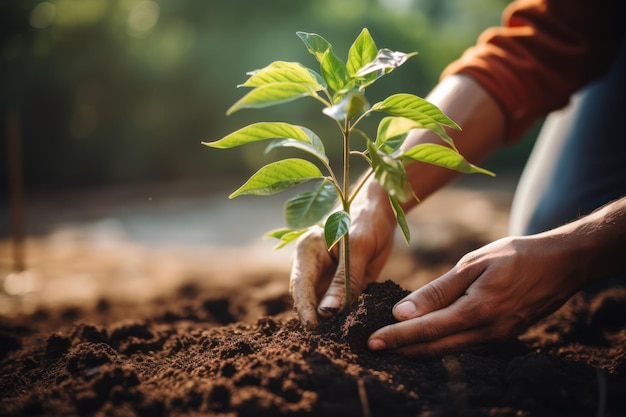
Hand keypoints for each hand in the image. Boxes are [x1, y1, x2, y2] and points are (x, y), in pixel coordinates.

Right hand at [289, 180, 396, 328]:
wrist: (382, 210)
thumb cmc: (367, 219)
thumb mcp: (359, 247)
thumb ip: (344, 278)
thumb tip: (328, 312)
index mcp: (307, 251)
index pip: (300, 286)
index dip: (305, 309)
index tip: (313, 328)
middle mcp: (312, 267)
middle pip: (308, 300)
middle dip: (317, 321)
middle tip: (328, 343)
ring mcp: (326, 278)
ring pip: (324, 307)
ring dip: (332, 322)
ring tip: (342, 340)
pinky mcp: (342, 286)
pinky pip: (342, 306)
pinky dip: (347, 317)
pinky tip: (356, 330)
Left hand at [367, 234, 586, 355]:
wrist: (560, 265)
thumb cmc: (514, 256)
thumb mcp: (472, 264)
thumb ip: (437, 291)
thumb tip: (402, 311)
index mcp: (476, 311)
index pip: (426, 330)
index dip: (396, 337)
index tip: (371, 341)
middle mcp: (486, 332)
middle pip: (434, 348)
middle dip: (401, 349)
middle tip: (373, 348)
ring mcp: (496, 339)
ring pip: (448, 352)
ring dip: (418, 350)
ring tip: (391, 345)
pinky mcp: (501, 338)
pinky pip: (464, 348)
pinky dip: (440, 346)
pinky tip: (425, 341)